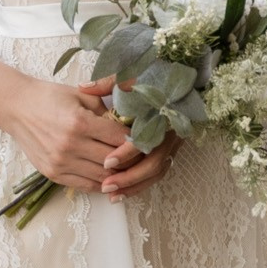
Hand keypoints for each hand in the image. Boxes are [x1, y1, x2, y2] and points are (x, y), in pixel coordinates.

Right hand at [0, 69, 132, 194]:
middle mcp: (70, 146)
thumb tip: (128, 125)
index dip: (135, 140)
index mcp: (79, 123)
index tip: (145, 139)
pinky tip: (110, 177)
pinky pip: (86, 185)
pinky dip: (101, 184)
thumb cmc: (49, 97)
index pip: (118, 139)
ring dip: (118, 175)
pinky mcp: (54, 175)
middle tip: (143, 156)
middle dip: (131, 159)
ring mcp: (61, 163)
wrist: (16, 108)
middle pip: (113, 161)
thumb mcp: (81, 95)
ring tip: (129, 168)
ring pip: (102, 177)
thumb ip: (105, 110)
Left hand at [88, 78, 180, 201]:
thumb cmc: (154, 75)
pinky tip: (120, 193)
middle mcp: (171, 130)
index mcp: (162, 111)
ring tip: (110, 193)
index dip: (127, 152)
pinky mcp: (170, 150)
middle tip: (106, 185)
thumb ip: (109, 82)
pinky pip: (157, 173)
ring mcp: (173, 142)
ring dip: (134, 185)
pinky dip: (140, 185)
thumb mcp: (132, 73)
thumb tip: (84, 87)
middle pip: (153, 162)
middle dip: (129, 176)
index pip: (146, 138)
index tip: (108, 161)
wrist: (182, 78)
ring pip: (157, 171)